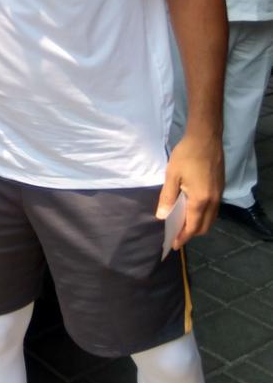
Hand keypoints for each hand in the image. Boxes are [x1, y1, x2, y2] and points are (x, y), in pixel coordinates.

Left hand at [156, 133, 223, 247]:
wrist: (206, 137)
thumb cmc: (186, 155)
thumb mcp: (172, 175)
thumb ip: (167, 197)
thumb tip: (161, 216)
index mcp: (200, 199)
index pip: (193, 226)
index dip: (183, 237)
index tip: (174, 245)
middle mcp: (213, 200)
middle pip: (205, 226)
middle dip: (192, 233)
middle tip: (177, 235)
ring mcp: (219, 194)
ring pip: (211, 218)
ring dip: (199, 224)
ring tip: (184, 224)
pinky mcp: (220, 187)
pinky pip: (214, 209)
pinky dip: (204, 215)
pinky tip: (193, 209)